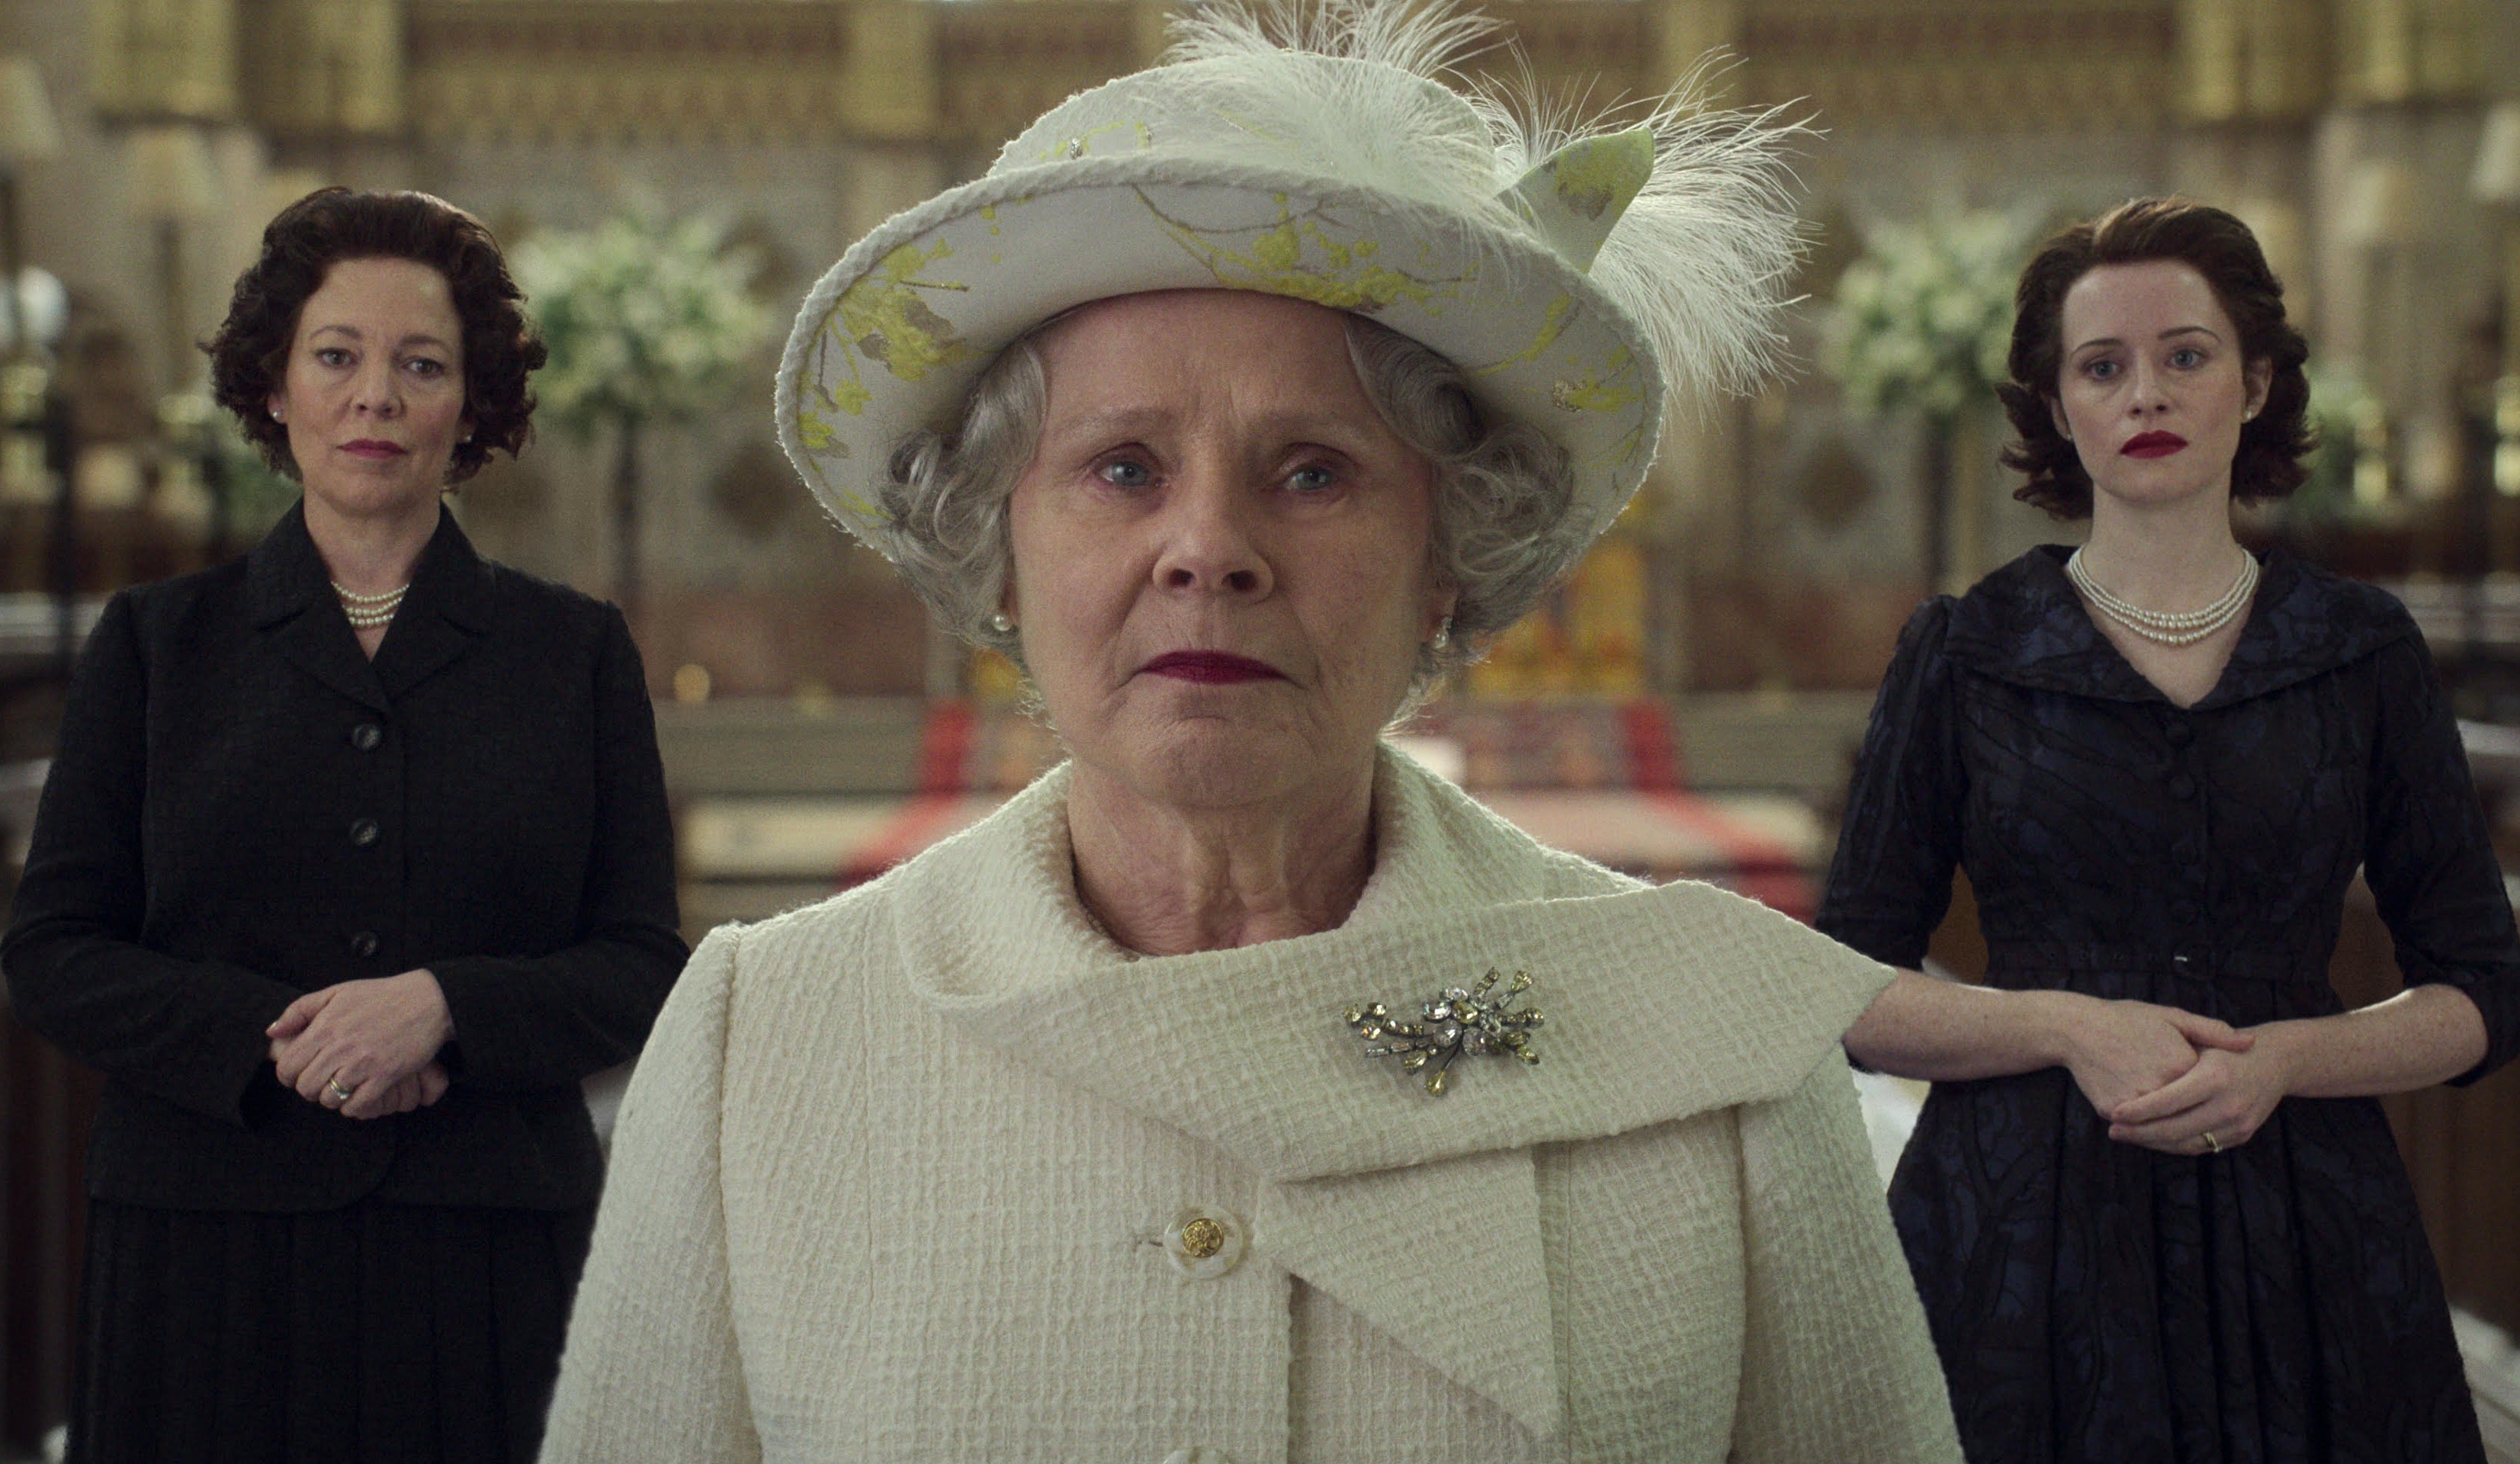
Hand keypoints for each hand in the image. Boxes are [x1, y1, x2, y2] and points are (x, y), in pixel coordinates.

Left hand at [267, 969, 453, 1116]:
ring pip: (329, 1099)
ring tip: (342, 1086)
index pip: (288, 1066)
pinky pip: (356, 1105)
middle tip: (323, 1080)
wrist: (427, 1001)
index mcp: (324, 1028)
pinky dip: (354, 1105)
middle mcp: (340, 1048)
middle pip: (305, 1087)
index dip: (288, 1075)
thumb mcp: (337, 992)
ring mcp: (363, 1064)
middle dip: (309, 1088)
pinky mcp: (385, 1076)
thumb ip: (300, 1010)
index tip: (299, 1072)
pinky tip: (359, 1092)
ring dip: (332, 1097)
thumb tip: (272, 1032)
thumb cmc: (382, 995)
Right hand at [2059, 998, 2253, 1118]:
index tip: (2215, 1095)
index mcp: (2182, 1065)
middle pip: (2188, 1116)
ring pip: (2163, 1128)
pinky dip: (2146, 1130)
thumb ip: (2213, 1032)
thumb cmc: (2126, 1019)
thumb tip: (2250, 1043)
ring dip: (2174, 1134)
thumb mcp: (2172, 1017)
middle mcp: (2160, 1086)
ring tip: (2180, 1128)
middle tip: (2200, 1118)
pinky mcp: (2112, 1110)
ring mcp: (2135, 1101)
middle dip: (2197, 1122)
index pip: (2208, 1093)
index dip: (2212, 1095)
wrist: (2077, 1027)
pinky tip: (2153, 1125)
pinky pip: (2137, 1128)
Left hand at [2106, 1038, 2291, 1154]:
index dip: (2138, 1111)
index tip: (2113, 1113)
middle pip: (2174, 1129)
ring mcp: (2238, 1123)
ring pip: (2186, 1143)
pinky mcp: (2242, 1135)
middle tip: (2113, 1130)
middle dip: (2139, 1133)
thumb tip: (2131, 1078)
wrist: (2276, 1061)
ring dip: (2153, 1143)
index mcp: (2215, 1076)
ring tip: (2127, 1135)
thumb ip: (2170, 1056)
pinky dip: (2174, 1145)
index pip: (2168, 1102)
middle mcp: (2229, 1104)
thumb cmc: (2226, 1046)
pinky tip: (2153, 1137)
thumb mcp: (2201, 1039)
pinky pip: (2201, 1146)